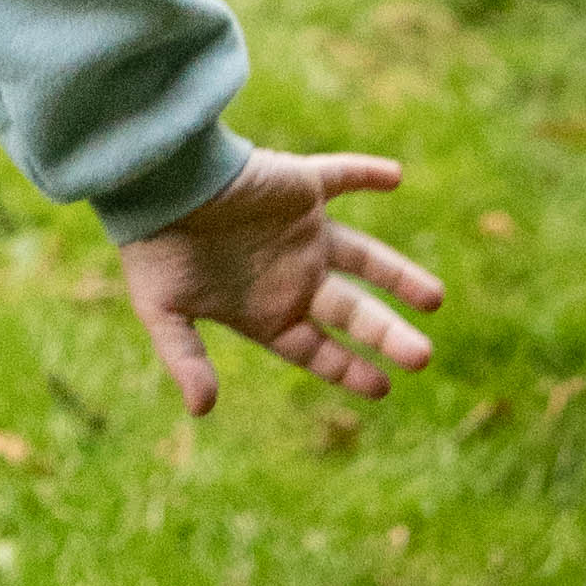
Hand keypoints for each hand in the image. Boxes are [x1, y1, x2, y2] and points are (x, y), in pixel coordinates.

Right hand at [119, 147, 443, 415]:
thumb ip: (185, 358)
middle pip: (352, 311)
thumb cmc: (153, 248)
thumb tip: (202, 410)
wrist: (150, 183)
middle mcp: (291, 273)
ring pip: (364, 256)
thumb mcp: (162, 310)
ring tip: (435, 299)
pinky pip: (342, 176)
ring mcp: (300, 230)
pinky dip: (368, 174)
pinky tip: (396, 177)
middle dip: (387, 334)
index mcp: (264, 308)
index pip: (317, 348)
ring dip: (399, 274)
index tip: (383, 387)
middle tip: (423, 357)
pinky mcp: (299, 185)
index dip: (349, 368)